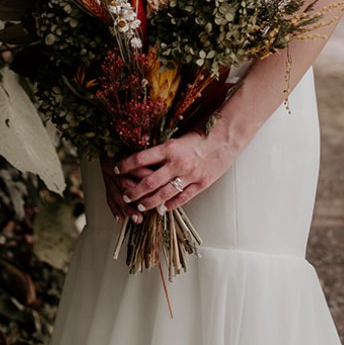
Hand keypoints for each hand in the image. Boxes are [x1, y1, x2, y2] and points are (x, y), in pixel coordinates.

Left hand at [102, 130, 233, 222]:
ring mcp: (189, 175)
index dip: (125, 165)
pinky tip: (163, 209)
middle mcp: (177, 163)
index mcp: (169, 148)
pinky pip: (183, 198)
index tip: (116, 168)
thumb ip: (163, 149)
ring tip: (140, 206)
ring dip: (149, 202)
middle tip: (125, 196)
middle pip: (149, 181)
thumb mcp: (179, 137)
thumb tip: (144, 157)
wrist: (227, 138)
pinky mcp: (201, 184)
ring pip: (164, 194)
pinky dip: (171, 205)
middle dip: (134, 190)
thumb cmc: (202, 135)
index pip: (140, 158)